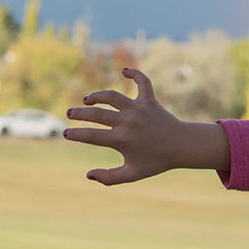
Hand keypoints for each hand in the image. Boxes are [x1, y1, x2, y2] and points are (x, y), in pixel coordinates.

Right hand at [64, 67, 227, 183]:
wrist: (183, 147)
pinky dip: (135, 73)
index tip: (65, 133)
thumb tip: (88, 174)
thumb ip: (109, 178)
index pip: (90, 136)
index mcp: (121, 140)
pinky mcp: (150, 100)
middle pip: (96, 114)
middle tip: (70, 113)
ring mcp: (139, 109)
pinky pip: (143, 82)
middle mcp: (128, 122)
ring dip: (97, 95)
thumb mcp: (133, 174)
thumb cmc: (157, 161)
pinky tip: (124, 71)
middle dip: (79, 114)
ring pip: (112, 96)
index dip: (75, 134)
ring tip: (87, 100)